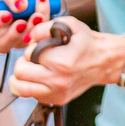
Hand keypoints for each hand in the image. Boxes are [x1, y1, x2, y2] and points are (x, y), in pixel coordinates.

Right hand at [0, 0, 60, 53]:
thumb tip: (19, 6)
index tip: (6, 14)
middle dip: (12, 35)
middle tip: (22, 22)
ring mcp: (16, 39)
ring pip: (20, 43)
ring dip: (30, 30)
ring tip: (38, 14)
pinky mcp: (32, 39)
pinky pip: (37, 38)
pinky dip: (42, 23)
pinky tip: (44, 9)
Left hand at [10, 18, 124, 106]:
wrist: (104, 62)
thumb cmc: (86, 42)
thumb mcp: (69, 24)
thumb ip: (44, 27)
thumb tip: (28, 37)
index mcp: (62, 62)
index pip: (29, 54)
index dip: (32, 47)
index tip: (42, 46)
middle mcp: (58, 81)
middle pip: (20, 73)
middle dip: (23, 62)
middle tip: (33, 58)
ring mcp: (58, 93)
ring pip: (21, 89)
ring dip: (21, 77)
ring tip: (31, 69)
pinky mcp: (57, 100)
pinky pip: (31, 96)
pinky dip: (30, 86)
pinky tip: (39, 77)